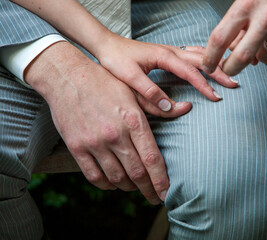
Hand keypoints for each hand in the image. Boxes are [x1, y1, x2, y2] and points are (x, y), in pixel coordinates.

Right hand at [26, 42, 180, 203]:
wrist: (67, 77)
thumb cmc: (105, 82)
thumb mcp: (133, 90)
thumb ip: (158, 106)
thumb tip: (186, 108)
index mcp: (133, 120)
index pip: (152, 159)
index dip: (161, 181)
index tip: (168, 193)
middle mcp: (115, 134)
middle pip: (137, 173)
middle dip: (149, 190)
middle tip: (156, 198)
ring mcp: (94, 142)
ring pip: (117, 178)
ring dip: (130, 188)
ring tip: (137, 188)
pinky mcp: (76, 147)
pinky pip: (94, 176)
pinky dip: (107, 185)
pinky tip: (114, 184)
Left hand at [93, 34, 238, 111]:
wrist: (106, 45)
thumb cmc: (116, 60)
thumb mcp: (130, 78)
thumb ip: (150, 92)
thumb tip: (171, 106)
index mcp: (164, 56)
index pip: (191, 71)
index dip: (205, 85)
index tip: (216, 97)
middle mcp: (171, 50)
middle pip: (202, 60)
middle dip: (219, 72)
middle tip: (234, 84)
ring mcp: (170, 50)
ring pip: (199, 54)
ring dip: (215, 63)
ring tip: (229, 73)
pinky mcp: (168, 53)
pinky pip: (192, 54)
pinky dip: (205, 58)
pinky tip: (209, 62)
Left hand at [203, 0, 266, 75]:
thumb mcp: (249, 3)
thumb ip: (237, 28)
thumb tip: (230, 53)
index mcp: (247, 5)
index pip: (220, 37)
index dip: (211, 57)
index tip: (207, 66)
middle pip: (242, 56)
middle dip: (232, 68)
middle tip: (229, 68)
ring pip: (264, 58)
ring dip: (261, 55)